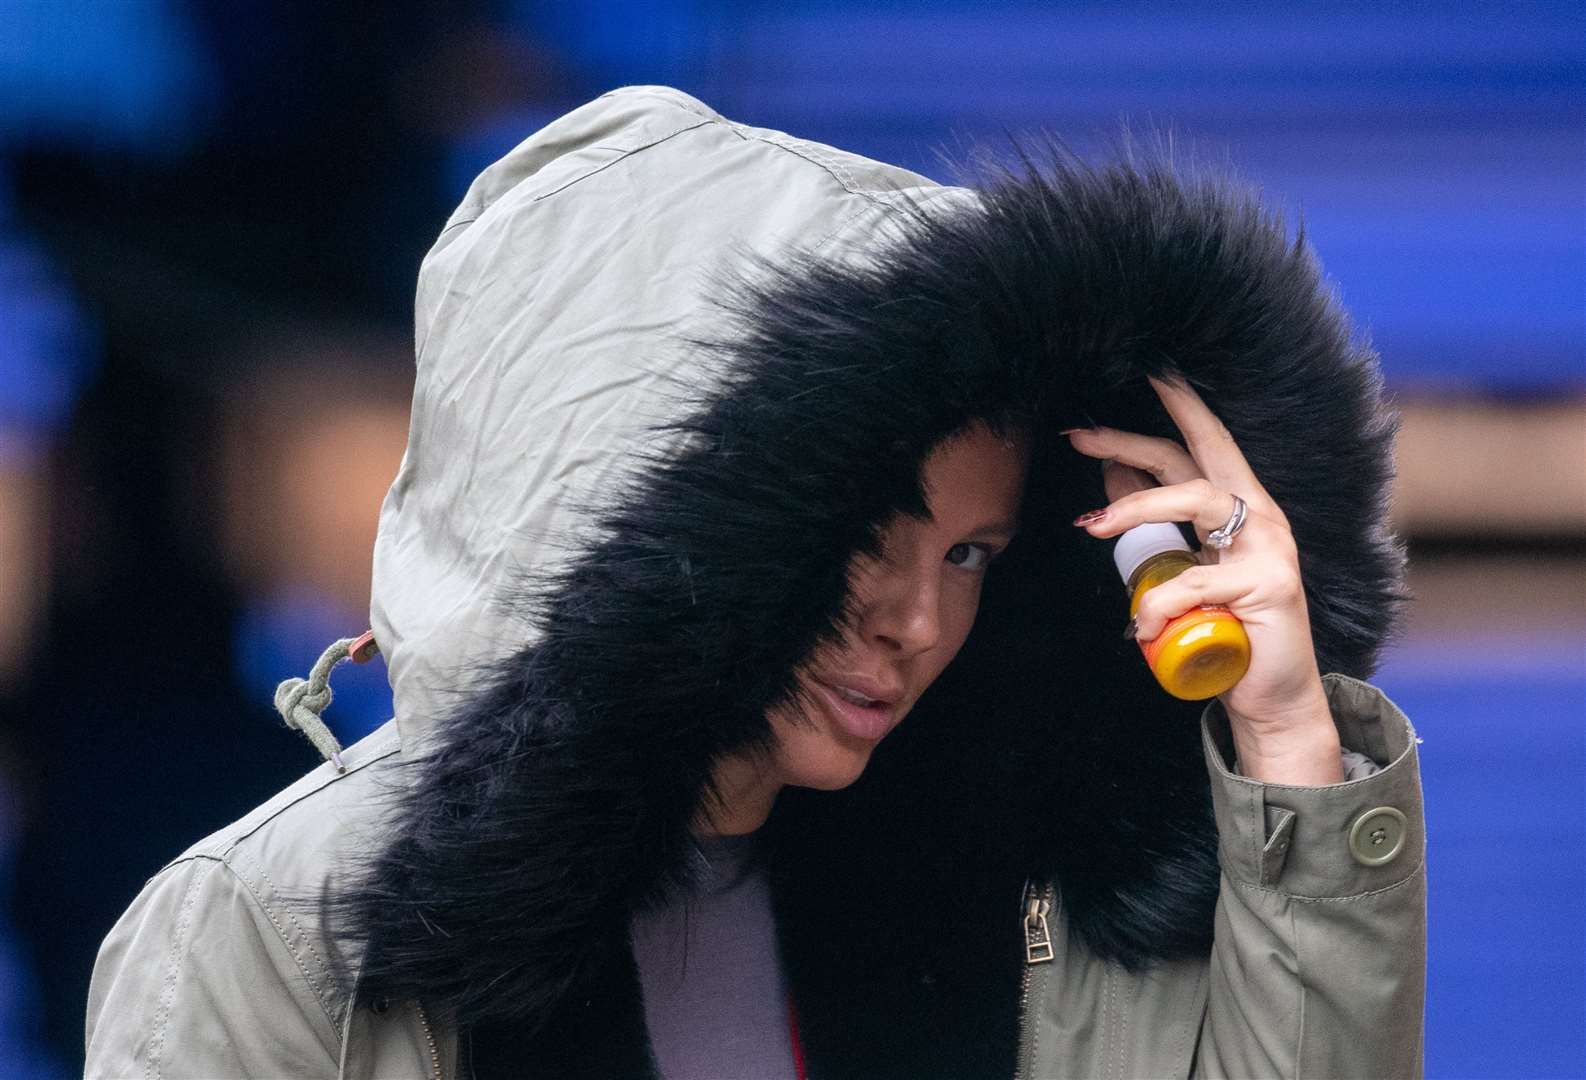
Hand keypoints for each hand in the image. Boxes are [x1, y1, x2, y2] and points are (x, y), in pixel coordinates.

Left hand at [1064, 374, 1343, 784]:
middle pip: (1191, 460)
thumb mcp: (1183, 567)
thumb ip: (1157, 524)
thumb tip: (1113, 477)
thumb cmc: (1226, 628)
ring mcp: (1271, 548)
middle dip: (1130, 440)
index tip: (1143, 371)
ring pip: (1193, 502)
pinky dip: (1157, 604)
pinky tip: (1140, 627)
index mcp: (1241, 507)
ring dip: (1133, 510)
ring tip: (1091, 528)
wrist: (1272, 697)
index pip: (1203, 444)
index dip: (1176, 405)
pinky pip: (1196, 582)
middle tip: (1077, 436)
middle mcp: (1261, 516)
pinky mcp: (1271, 586)